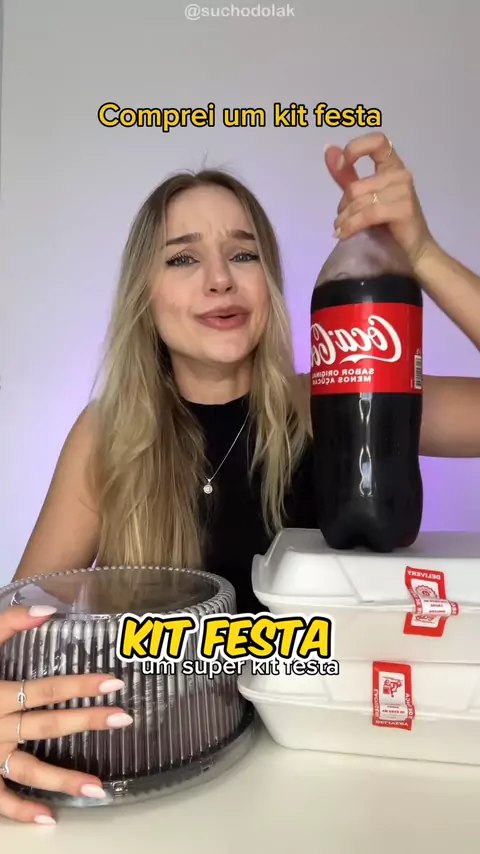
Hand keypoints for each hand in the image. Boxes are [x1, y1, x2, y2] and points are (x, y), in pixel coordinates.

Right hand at [0, 605, 131, 824]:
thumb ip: (7, 624)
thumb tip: (47, 609)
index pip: (46, 689)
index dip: (80, 685)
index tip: (114, 682)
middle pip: (47, 725)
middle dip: (87, 721)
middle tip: (124, 718)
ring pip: (28, 769)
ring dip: (63, 780)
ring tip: (99, 789)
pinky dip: (21, 810)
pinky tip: (48, 818)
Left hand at [324, 132, 435, 267]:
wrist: (414, 252)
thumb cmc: (390, 225)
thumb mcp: (366, 197)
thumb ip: (348, 175)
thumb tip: (329, 150)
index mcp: (393, 167)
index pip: (377, 141)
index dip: (355, 149)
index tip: (341, 164)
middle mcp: (401, 174)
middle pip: (356, 186)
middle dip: (343, 206)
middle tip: (341, 221)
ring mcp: (404, 191)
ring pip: (359, 200)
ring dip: (345, 219)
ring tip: (342, 230)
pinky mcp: (403, 208)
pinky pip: (368, 213)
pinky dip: (351, 226)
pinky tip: (344, 234)